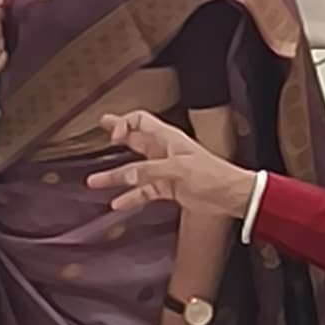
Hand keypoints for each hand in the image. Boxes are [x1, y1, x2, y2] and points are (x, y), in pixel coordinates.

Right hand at [91, 113, 256, 223]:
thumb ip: (150, 171)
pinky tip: (118, 203)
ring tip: (95, 181)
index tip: (112, 137)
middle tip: (101, 130)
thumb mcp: (178, 168)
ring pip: (134, 171)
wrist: (230, 195)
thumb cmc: (212, 174)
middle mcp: (164, 152)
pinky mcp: (168, 189)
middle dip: (117, 136)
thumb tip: (127, 175)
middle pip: (135, 141)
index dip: (124, 125)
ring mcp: (164, 170)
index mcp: (168, 138)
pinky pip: (144, 192)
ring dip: (115, 176)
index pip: (140, 122)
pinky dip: (131, 197)